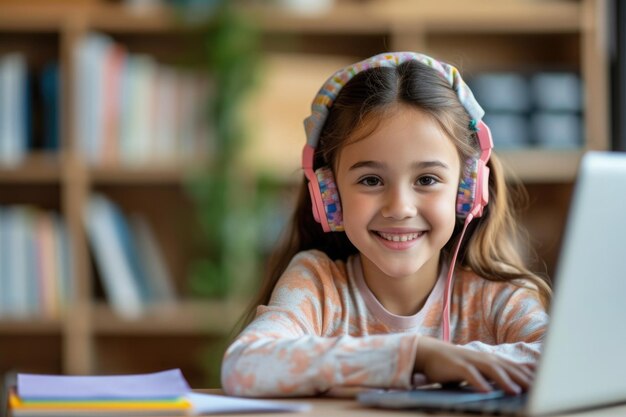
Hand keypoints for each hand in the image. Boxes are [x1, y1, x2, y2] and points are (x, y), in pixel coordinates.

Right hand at [413, 337, 534, 394]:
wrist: (428, 352)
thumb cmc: (454, 364)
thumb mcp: (477, 368)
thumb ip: (494, 374)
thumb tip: (516, 383)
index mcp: (489, 359)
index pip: (514, 366)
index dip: (529, 374)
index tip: (544, 383)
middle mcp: (483, 358)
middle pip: (506, 367)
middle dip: (522, 378)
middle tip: (538, 389)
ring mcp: (470, 360)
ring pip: (491, 369)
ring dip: (504, 379)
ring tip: (515, 391)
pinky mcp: (456, 365)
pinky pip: (469, 373)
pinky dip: (478, 382)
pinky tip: (485, 391)